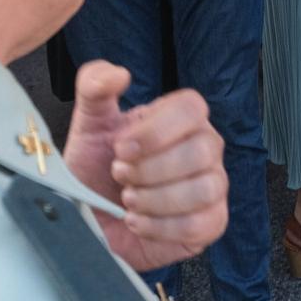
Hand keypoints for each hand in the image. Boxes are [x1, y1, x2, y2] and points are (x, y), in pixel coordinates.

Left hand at [63, 63, 228, 271]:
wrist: (91, 221)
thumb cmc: (94, 171)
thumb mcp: (88, 126)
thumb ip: (95, 88)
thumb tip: (120, 74)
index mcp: (179, 120)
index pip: (192, 107)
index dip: (158, 129)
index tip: (122, 148)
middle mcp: (204, 149)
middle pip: (203, 150)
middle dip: (152, 169)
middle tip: (120, 177)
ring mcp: (212, 186)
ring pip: (205, 188)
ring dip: (156, 199)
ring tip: (127, 201)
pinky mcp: (211, 223)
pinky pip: (201, 224)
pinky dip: (162, 227)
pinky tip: (137, 222)